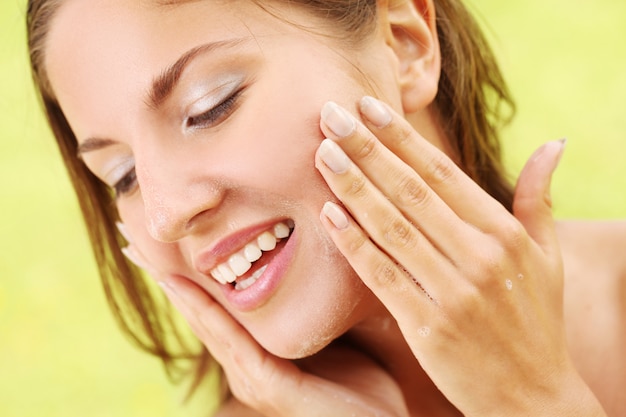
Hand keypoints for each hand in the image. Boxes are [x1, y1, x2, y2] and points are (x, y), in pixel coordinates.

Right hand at [121, 243, 408, 416]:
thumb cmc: (363, 385)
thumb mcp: (330, 339)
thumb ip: (306, 313)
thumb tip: (300, 270)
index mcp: (258, 356)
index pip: (215, 310)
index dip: (187, 279)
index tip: (161, 246)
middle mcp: (247, 368)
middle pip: (200, 314)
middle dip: (167, 279)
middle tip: (133, 241)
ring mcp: (254, 380)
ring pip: (208, 326)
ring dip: (177, 291)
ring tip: (148, 256)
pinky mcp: (271, 388)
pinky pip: (234, 343)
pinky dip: (208, 314)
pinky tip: (184, 288)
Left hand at [315, 97, 605, 416]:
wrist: (533, 397)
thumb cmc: (537, 320)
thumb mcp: (547, 257)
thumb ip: (539, 200)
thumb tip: (552, 144)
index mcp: (503, 234)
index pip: (443, 173)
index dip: (401, 138)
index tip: (368, 107)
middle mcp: (480, 257)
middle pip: (412, 191)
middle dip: (367, 149)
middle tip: (330, 115)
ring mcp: (453, 292)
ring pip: (393, 228)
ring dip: (353, 188)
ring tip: (323, 154)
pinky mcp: (428, 327)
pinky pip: (383, 277)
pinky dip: (354, 244)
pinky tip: (328, 215)